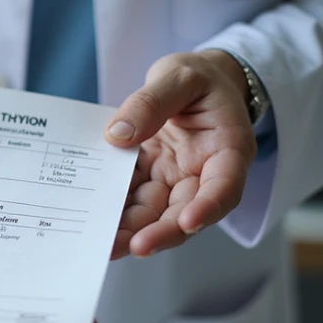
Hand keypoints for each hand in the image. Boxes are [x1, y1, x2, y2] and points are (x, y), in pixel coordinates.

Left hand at [104, 50, 256, 258]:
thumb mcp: (180, 75)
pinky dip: (116, 213)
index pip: (224, 185)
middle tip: (131, 247)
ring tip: (106, 246)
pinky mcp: (152, 180)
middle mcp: (204, 173)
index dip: (208, 207)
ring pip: (156, 214)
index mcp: (227, 148)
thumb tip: (118, 134)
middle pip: (186, 212)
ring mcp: (176, 180)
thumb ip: (152, 100)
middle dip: (160, 233)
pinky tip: (95, 223)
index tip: (189, 223)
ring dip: (132, 232)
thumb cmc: (197, 78)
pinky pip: (133, 200)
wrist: (192, 82)